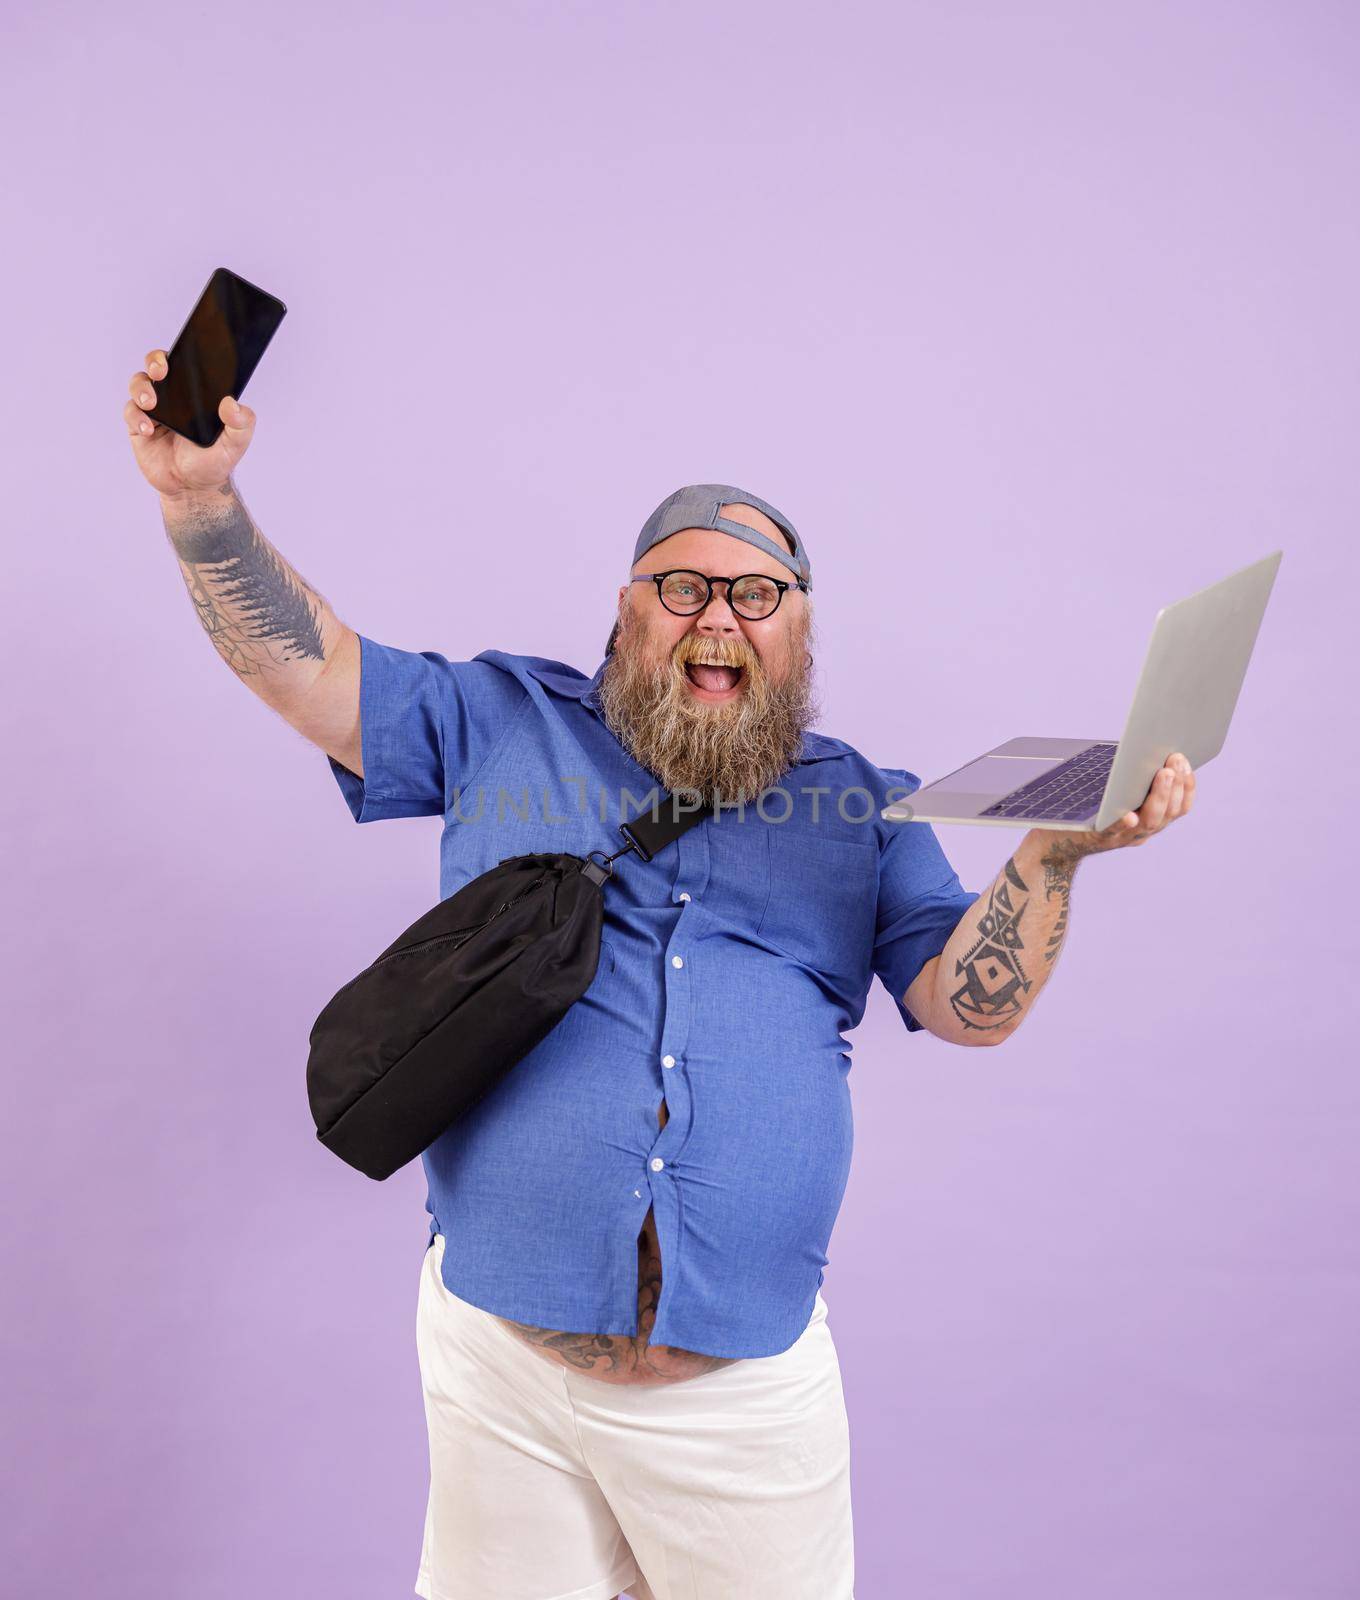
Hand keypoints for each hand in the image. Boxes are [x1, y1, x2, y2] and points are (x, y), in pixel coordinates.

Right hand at [124, 347, 256, 499]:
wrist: (192, 489)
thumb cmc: (214, 462)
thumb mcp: (235, 445)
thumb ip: (241, 424)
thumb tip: (232, 403)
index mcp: (196, 393)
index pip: (187, 364)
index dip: (183, 352)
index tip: (184, 352)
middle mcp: (173, 396)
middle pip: (157, 364)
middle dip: (156, 360)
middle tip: (162, 371)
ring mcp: (154, 409)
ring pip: (139, 383)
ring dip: (142, 388)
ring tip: (152, 404)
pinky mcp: (138, 425)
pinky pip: (131, 412)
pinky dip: (137, 417)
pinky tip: (148, 430)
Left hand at [1036, 752, 1195, 859]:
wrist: (1058, 840)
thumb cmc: (1089, 808)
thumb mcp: (1116, 792)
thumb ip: (1133, 777)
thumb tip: (1146, 742)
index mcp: (1150, 818)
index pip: (1179, 806)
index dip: (1187, 785)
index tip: (1184, 759)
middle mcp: (1142, 831)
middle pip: (1169, 813)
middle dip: (1176, 784)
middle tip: (1175, 759)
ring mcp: (1123, 837)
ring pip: (1150, 822)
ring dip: (1160, 797)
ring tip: (1163, 774)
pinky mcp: (1099, 839)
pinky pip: (1114, 832)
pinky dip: (1123, 823)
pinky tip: (1130, 815)